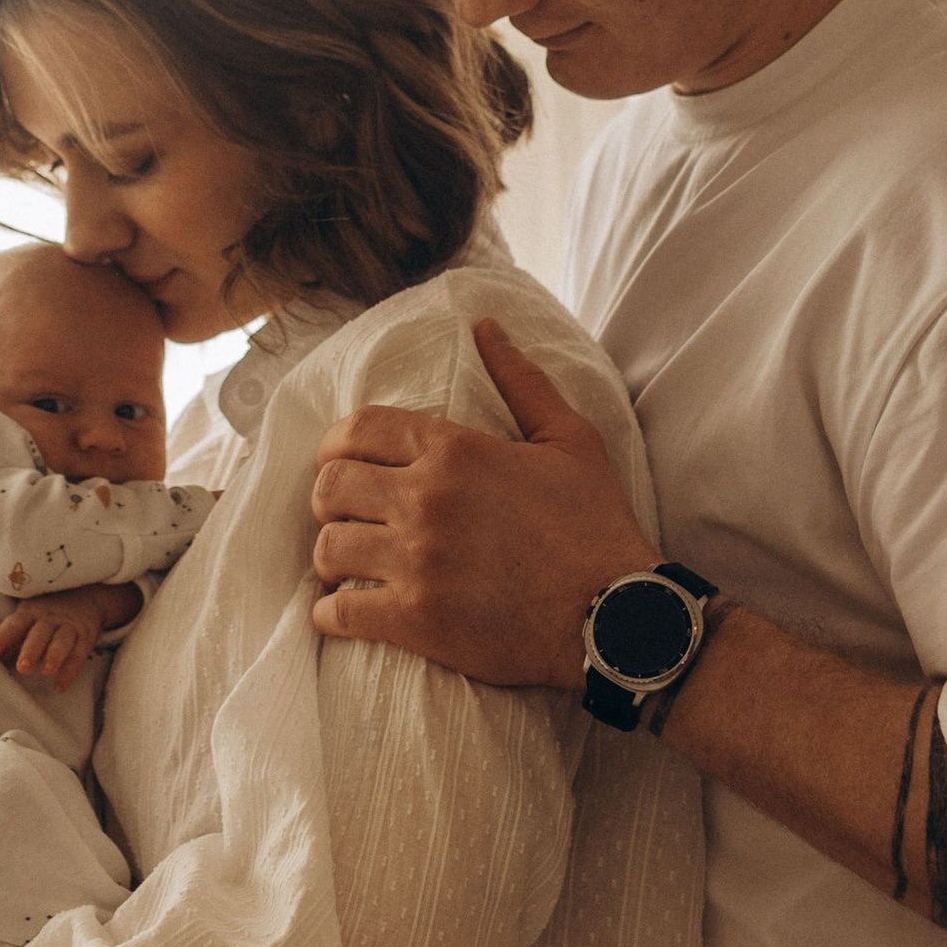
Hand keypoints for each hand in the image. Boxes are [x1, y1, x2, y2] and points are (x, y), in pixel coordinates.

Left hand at [0, 580, 141, 692]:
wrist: (85, 596)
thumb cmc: (46, 615)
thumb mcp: (27, 619)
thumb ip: (11, 640)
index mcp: (30, 612)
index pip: (15, 624)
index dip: (2, 636)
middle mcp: (49, 618)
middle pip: (40, 632)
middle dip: (31, 650)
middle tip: (23, 667)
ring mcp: (69, 627)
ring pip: (62, 641)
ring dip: (54, 656)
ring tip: (46, 672)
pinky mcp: (85, 637)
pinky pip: (78, 654)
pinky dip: (70, 671)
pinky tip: (59, 686)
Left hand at [308, 318, 654, 683]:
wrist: (618, 617)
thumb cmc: (596, 526)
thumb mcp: (570, 438)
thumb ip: (521, 380)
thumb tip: (486, 326)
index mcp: (456, 450)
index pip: (357, 428)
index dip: (335, 445)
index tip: (341, 463)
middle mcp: (427, 499)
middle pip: (330, 487)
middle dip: (329, 500)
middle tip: (348, 516)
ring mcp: (417, 562)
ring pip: (328, 548)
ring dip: (330, 557)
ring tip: (348, 564)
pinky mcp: (417, 620)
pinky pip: (338, 612)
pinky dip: (329, 613)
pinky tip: (341, 611)